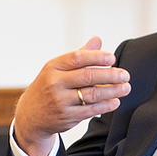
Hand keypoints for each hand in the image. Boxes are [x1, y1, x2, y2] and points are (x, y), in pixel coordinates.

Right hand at [14, 37, 130, 155]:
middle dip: (110, 75)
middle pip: (88, 76)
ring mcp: (60, 101)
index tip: (113, 58)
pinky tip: (115, 101)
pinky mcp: (67, 116)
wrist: (31, 115)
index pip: (78, 58)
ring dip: (113, 91)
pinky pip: (91, 109)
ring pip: (92, 94)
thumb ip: (79, 55)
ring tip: (125, 88)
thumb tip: (97, 39)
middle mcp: (55, 83)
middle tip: (125, 75)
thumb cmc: (49, 86)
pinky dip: (106, 105)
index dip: (97, 57)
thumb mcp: (58, 69)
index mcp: (54, 67)